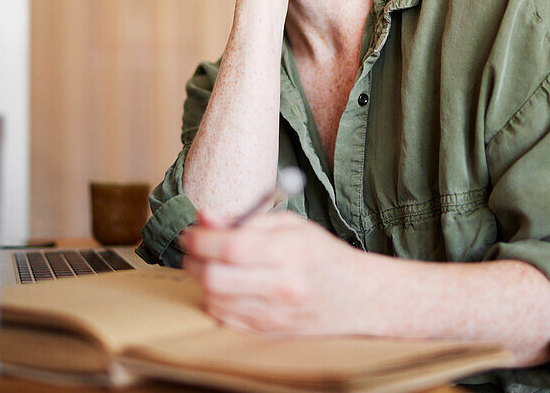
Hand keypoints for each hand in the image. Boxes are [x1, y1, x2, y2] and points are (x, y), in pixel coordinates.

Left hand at [180, 211, 376, 335]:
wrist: (358, 297)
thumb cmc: (323, 255)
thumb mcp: (292, 225)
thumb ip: (247, 219)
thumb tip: (205, 217)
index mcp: (291, 252)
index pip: (231, 247)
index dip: (201, 238)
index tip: (190, 232)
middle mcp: (283, 287)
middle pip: (216, 278)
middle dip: (194, 261)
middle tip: (194, 250)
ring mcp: (275, 314)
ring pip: (215, 300)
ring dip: (202, 280)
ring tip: (210, 265)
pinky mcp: (269, 332)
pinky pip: (225, 319)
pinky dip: (216, 300)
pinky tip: (226, 286)